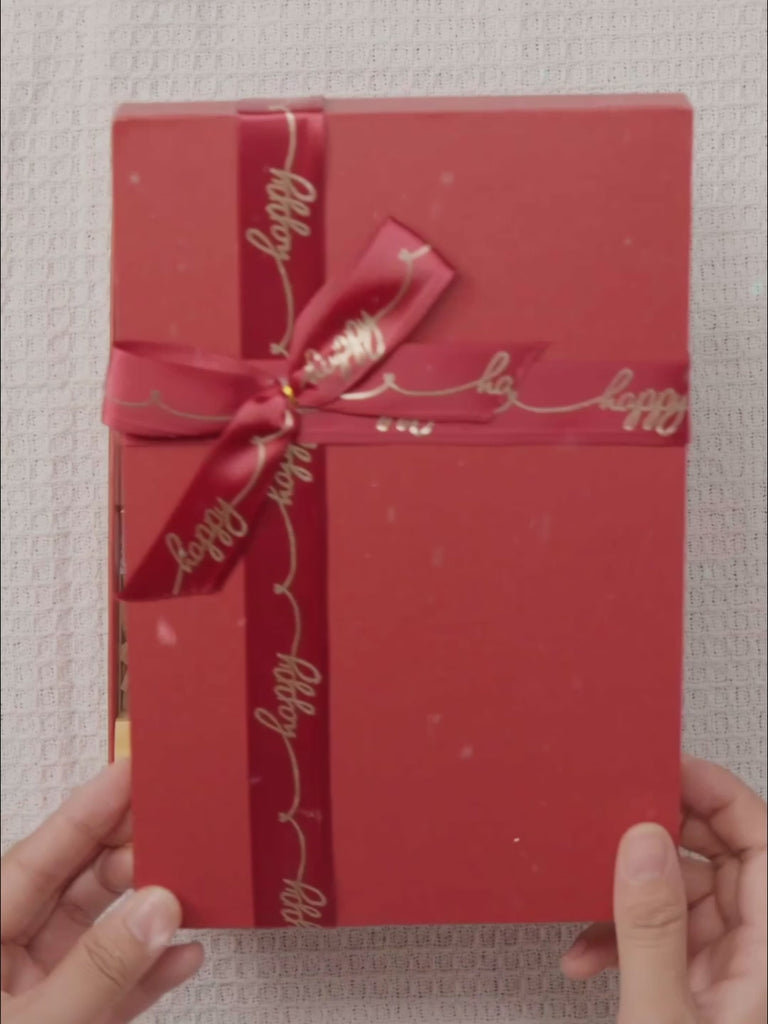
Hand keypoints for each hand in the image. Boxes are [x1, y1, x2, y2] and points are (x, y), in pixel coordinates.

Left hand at [1, 760, 202, 1022]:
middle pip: (74, 886)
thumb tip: (158, 909)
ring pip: (100, 934)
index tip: (131, 771)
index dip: (87, 810)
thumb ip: (99, 968)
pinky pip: (114, 987)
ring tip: (190, 885)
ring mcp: (37, 995)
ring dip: (147, 914)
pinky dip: (150, 972)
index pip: (38, 858)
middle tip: (174, 824)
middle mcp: (7, 958)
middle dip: (128, 856)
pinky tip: (184, 955)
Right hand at [561, 755, 766, 1022]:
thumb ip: (652, 930)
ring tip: (589, 893)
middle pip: (721, 862)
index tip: (669, 767)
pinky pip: (663, 938)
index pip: (762, 845)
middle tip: (616, 818)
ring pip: (684, 896)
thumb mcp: (661, 1017)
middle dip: (660, 838)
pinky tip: (588, 950)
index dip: (719, 795)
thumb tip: (642, 846)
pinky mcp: (696, 995)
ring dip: (628, 893)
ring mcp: (729, 978)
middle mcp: (758, 960)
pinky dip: (621, 937)